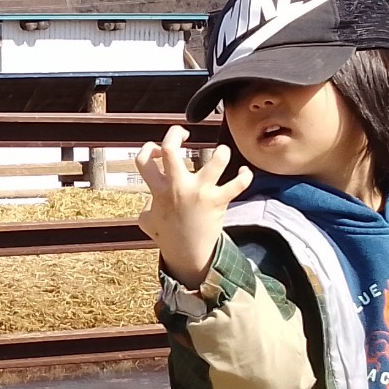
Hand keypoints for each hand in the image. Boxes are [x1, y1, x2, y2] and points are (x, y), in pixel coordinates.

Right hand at [133, 125, 253, 284]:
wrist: (188, 255)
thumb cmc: (169, 237)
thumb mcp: (148, 223)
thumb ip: (146, 209)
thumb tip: (147, 207)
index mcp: (158, 190)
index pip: (143, 160)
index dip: (148, 148)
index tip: (158, 149)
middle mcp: (177, 187)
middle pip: (170, 149)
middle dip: (175, 133)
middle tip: (184, 133)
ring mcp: (199, 193)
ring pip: (214, 162)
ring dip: (221, 153)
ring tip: (221, 153)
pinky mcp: (218, 201)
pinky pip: (237, 184)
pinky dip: (244, 176)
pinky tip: (244, 172)